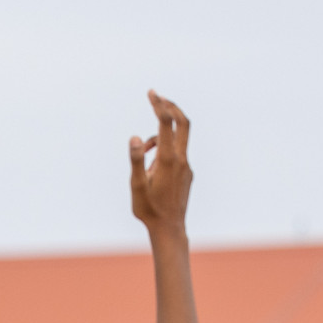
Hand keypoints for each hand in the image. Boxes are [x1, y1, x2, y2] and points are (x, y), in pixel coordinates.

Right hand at [129, 91, 191, 233]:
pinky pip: (177, 153)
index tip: (152, 93)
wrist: (169, 228)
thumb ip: (136, 160)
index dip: (159, 106)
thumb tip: (136, 137)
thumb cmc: (149, 209)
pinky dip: (164, 150)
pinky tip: (152, 167)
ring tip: (143, 152)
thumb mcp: (137, 186)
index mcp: (168, 159)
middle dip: (170, 108)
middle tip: (158, 98)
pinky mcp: (187, 173)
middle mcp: (181, 160)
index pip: (167, 124)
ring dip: (160, 137)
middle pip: (182, 123)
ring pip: (177, 140)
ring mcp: (186, 166)